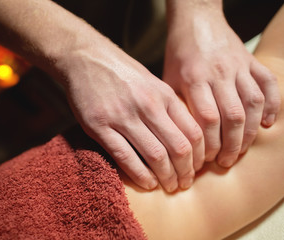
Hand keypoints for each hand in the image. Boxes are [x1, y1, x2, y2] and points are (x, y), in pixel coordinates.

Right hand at [61, 36, 203, 191]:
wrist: (85, 57)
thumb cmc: (121, 72)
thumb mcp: (151, 82)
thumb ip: (168, 106)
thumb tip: (185, 136)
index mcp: (163, 94)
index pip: (193, 132)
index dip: (198, 156)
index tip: (196, 168)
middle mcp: (147, 105)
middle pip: (178, 147)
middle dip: (185, 172)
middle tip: (184, 184)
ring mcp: (122, 115)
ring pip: (155, 155)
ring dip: (165, 177)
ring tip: (168, 187)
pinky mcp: (99, 125)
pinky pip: (125, 156)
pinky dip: (140, 175)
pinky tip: (146, 184)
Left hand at [163, 3, 280, 167]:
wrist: (196, 21)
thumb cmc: (179, 53)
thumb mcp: (168, 79)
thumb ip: (175, 106)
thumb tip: (180, 138)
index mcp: (195, 79)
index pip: (207, 119)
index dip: (210, 144)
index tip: (207, 159)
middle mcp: (219, 73)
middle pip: (232, 116)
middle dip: (231, 145)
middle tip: (226, 162)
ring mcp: (238, 66)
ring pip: (253, 104)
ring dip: (250, 132)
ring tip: (241, 149)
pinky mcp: (251, 60)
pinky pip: (268, 84)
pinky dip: (271, 105)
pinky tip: (267, 123)